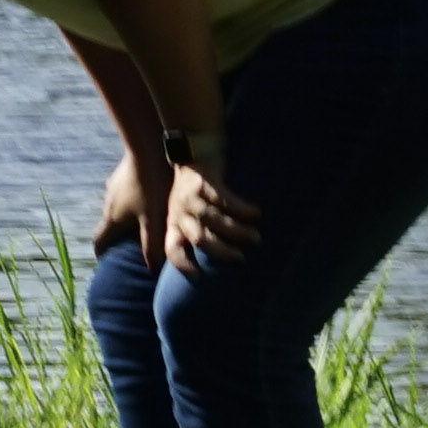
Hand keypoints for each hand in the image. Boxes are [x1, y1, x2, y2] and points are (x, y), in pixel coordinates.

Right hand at [94, 150, 156, 260]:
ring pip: (117, 207)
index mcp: (112, 218)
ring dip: (125, 216)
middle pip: (109, 225)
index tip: (106, 261)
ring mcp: (113, 187)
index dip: (101, 253)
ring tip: (142, 218)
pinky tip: (145, 194)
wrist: (146, 148)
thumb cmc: (151, 186)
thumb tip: (151, 270)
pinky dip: (130, 199)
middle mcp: (108, 204)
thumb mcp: (153, 219)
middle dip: (117, 235)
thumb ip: (151, 245)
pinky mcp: (121, 174)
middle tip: (130, 241)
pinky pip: (123, 192)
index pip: (99, 241)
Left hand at [163, 141, 260, 271]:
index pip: (172, 248)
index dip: (182, 264)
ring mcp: (190, 196)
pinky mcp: (203, 182)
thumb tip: (221, 256)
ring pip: (213, 220)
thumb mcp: (187, 211)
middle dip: (220, 251)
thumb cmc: (196, 189)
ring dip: (236, 231)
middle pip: (198, 238)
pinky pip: (223, 199)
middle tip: (241, 258)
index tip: (199, 277)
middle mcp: (179, 211)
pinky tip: (255, 213)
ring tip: (255, 237)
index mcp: (173, 223)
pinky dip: (241, 208)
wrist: (194, 149)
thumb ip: (197, 231)